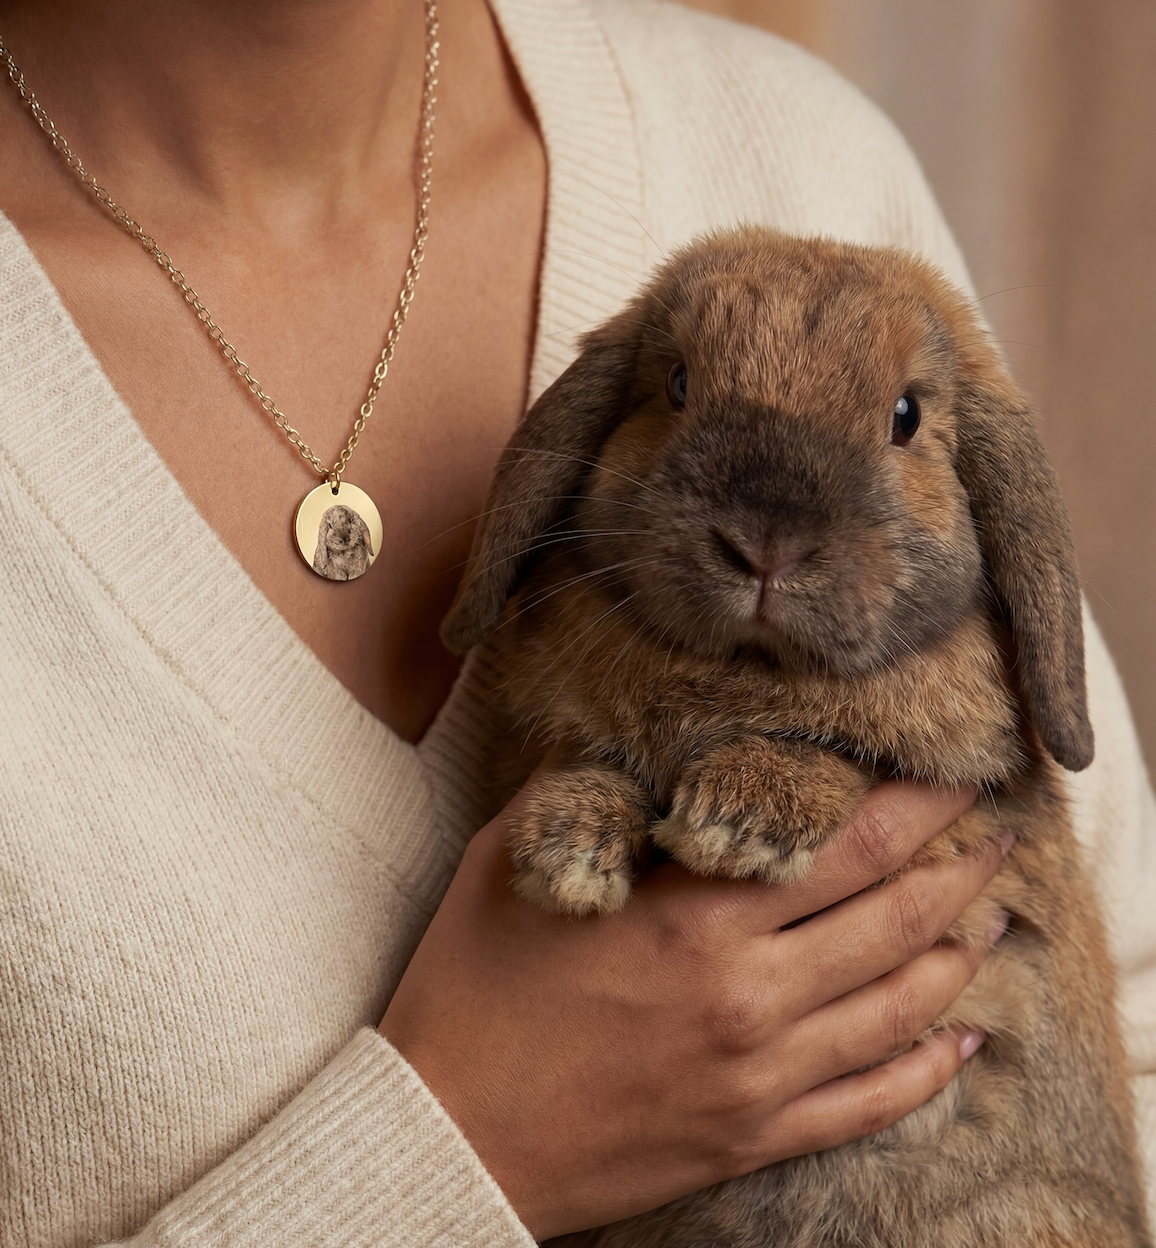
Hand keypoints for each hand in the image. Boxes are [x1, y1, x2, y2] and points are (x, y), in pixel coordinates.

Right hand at [381, 773, 1001, 1240]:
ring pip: (900, 1007)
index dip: (914, 808)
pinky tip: (961, 1039)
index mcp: (692, 917)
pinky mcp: (752, 1136)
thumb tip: (638, 750)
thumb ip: (586, 794)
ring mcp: (758, 1075)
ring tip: (993, 914)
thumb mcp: (513, 861)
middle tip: (993, 834)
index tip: (948, 779)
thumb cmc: (471, 988)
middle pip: (894, 918)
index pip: (846, 847)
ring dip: (960, 954)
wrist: (446, 1132)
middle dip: (959, 867)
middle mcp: (745, 994)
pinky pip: (869, 1103)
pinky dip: (928, 1069)